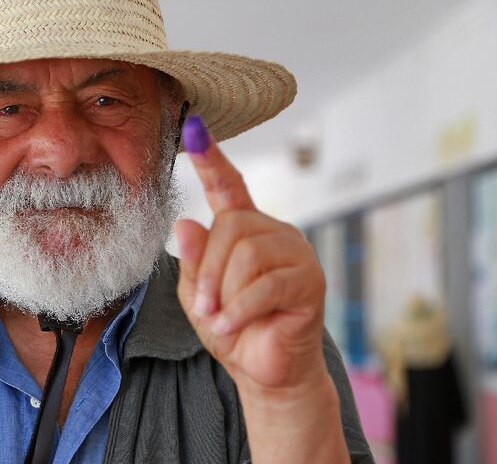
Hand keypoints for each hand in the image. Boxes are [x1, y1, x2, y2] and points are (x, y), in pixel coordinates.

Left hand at [174, 116, 327, 391]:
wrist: (263, 369)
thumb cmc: (231, 326)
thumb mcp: (198, 295)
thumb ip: (193, 262)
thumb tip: (186, 224)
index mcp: (244, 228)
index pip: (227, 185)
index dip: (210, 157)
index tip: (193, 127)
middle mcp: (273, 231)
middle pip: (231, 227)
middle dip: (209, 270)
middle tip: (205, 305)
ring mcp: (295, 253)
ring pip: (246, 253)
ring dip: (224, 292)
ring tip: (221, 317)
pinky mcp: (309, 280)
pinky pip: (264, 284)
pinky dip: (240, 309)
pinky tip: (233, 326)